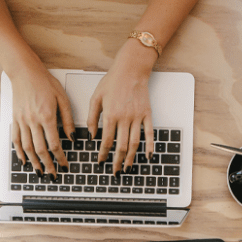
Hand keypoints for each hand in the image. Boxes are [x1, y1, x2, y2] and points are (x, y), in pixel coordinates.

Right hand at [10, 59, 73, 177]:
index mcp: (47, 117)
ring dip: (34, 162)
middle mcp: (33, 121)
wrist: (24, 72)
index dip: (60, 158)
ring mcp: (22, 121)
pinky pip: (16, 139)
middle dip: (48, 165)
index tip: (64, 165)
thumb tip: (72, 137)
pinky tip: (24, 160)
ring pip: (27, 147)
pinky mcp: (15, 119)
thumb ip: (68, 120)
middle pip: (40, 150)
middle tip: (53, 175)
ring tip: (40, 172)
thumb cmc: (45, 83)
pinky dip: (19, 152)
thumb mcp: (63, 99)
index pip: (54, 144)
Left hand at [87, 39, 156, 176]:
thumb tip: (92, 135)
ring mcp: (138, 118)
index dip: (103, 153)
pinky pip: (149, 134)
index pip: (106, 140)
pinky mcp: (147, 115)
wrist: (131, 70)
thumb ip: (92, 118)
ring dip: (131, 158)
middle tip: (115, 171)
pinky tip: (148, 156)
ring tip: (128, 167)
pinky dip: (150, 146)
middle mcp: (125, 119)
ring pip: (135, 143)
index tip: (101, 161)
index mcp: (111, 115)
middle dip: (117, 161)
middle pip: (121, 146)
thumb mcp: (96, 98)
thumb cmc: (112, 81)